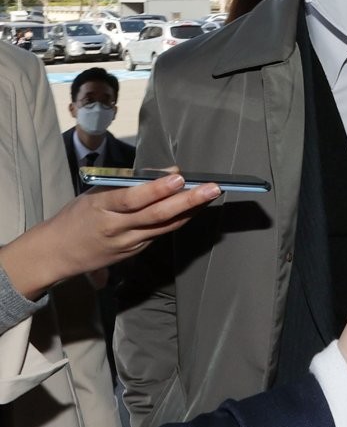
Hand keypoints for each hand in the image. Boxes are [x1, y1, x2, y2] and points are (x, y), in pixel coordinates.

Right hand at [0, 175, 221, 300]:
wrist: (56, 254)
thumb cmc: (77, 216)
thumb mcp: (95, 194)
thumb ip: (129, 185)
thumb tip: (167, 172)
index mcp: (101, 207)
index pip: (133, 198)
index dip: (157, 189)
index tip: (179, 177)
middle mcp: (116, 228)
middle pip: (157, 215)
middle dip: (187, 201)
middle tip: (211, 188)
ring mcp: (127, 243)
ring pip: (164, 226)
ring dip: (190, 211)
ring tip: (209, 196)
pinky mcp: (134, 252)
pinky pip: (160, 234)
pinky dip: (178, 221)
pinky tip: (194, 210)